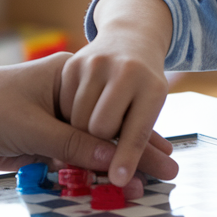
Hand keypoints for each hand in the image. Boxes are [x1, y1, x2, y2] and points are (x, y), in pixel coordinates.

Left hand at [0, 52, 177, 180]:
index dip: (139, 135)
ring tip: (146, 185)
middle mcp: (65, 99)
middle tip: (166, 173)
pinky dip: (90, 173)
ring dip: (115, 167)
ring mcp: (52, 122)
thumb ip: (74, 144)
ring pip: (91, 148)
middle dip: (136, 152)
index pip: (113, 109)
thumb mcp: (32, 125)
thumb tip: (113, 158)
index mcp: (68, 77)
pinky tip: (111, 185)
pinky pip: (71, 161)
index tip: (163, 155)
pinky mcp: (38, 144)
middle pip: (107, 129)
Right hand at [60, 0, 173, 185]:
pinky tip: (79, 108)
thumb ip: (134, 141)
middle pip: (101, 128)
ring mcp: (96, 64)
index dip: (127, 157)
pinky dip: (68, 114)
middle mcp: (126, 72)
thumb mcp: (147, 106)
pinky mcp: (73, 62)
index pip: (137, 131)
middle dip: (99, 142)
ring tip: (91, 125)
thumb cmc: (143, 84)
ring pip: (79, 120)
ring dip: (80, 131)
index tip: (118, 180)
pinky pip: (64, 105)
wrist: (131, 37)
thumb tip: (122, 178)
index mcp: (152, 87)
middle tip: (103, 145)